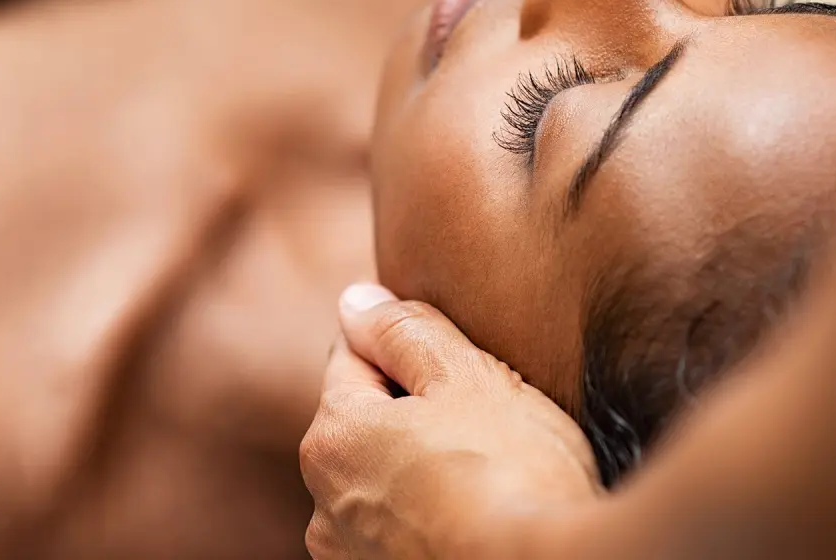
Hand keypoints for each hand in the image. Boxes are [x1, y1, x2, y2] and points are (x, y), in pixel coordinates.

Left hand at [299, 283, 600, 559]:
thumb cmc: (512, 474)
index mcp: (333, 436)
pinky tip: (480, 516)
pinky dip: (432, 518)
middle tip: (485, 423)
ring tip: (488, 476)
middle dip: (415, 413)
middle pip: (368, 424)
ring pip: (387, 481)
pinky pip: (404, 529)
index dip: (411, 351)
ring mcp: (351, 557)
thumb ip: (403, 331)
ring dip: (422, 470)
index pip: (354, 357)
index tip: (460, 369)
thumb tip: (356, 302)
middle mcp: (324, 504)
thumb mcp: (466, 376)